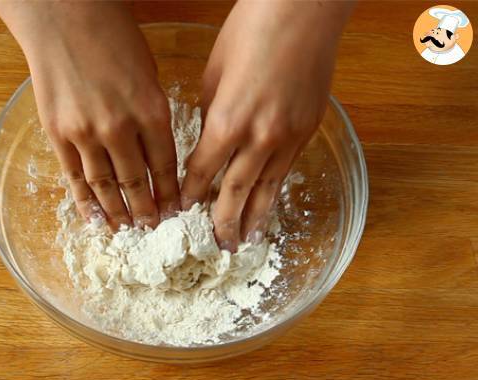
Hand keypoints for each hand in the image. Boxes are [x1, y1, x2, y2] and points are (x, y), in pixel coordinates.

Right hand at [0, 1, 179, 229]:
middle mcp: (121, 129)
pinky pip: (74, 177)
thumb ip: (153, 116)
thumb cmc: (112, 36)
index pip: (166, 167)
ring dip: (118, 212)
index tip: (175, 212)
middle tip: (153, 229)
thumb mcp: (148, 74)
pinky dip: (85, 202)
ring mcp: (86, 134)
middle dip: (147, 210)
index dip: (171, 194)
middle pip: (137, 182)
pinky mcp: (58, 134)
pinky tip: (94, 219)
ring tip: (127, 230)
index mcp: (152, 111)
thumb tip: (154, 152)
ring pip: (106, 186)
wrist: (62, 14)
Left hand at [181, 0, 352, 250]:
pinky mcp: (308, 131)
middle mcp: (258, 139)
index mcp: (226, 123)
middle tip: (218, 245)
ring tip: (246, 240)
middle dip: (224, 222)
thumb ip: (210, 115)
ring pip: (266, 189)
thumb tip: (210, 140)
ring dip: (254, 217)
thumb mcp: (214, 74)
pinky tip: (269, 204)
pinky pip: (286, 171)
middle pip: (235, 192)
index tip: (183, 211)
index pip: (202, 172)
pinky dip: (274, 192)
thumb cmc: (250, 32)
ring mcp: (287, 138)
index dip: (191, 194)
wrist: (303, 12)